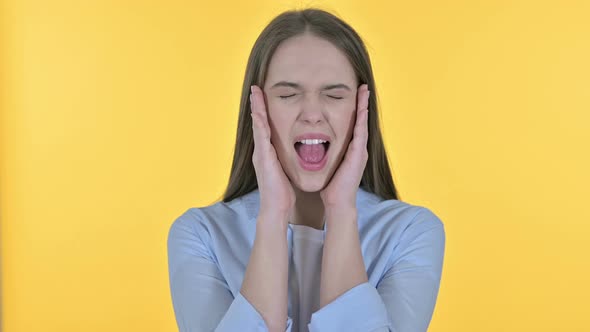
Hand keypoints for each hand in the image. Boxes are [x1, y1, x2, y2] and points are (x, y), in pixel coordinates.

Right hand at [250, 85, 295, 220]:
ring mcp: (260, 153)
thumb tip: (295, 154)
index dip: (263, 112)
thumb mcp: (286, 171)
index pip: (265, 128)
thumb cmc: (282, 192)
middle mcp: (262, 151)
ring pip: (257, 125)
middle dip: (256, 105)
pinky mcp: (263, 157)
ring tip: (255, 93)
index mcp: (268, 153)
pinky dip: (259, 122)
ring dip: (256, 108)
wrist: (276, 208)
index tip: (263, 97)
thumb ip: (287, 161)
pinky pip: (261, 136)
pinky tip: (258, 112)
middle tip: (255, 88)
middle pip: (258, 123)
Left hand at [320, 84, 369, 210]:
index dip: (354, 108)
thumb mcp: (326, 163)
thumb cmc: (330, 185)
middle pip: (360, 120)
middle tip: (363, 86)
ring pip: (363, 123)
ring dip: (364, 106)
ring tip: (365, 91)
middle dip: (362, 102)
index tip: (353, 93)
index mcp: (349, 148)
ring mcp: (359, 150)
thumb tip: (311, 145)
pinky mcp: (358, 155)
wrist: (337, 202)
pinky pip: (361, 133)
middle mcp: (357, 147)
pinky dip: (362, 120)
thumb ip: (323, 153)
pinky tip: (362, 109)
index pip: (352, 124)